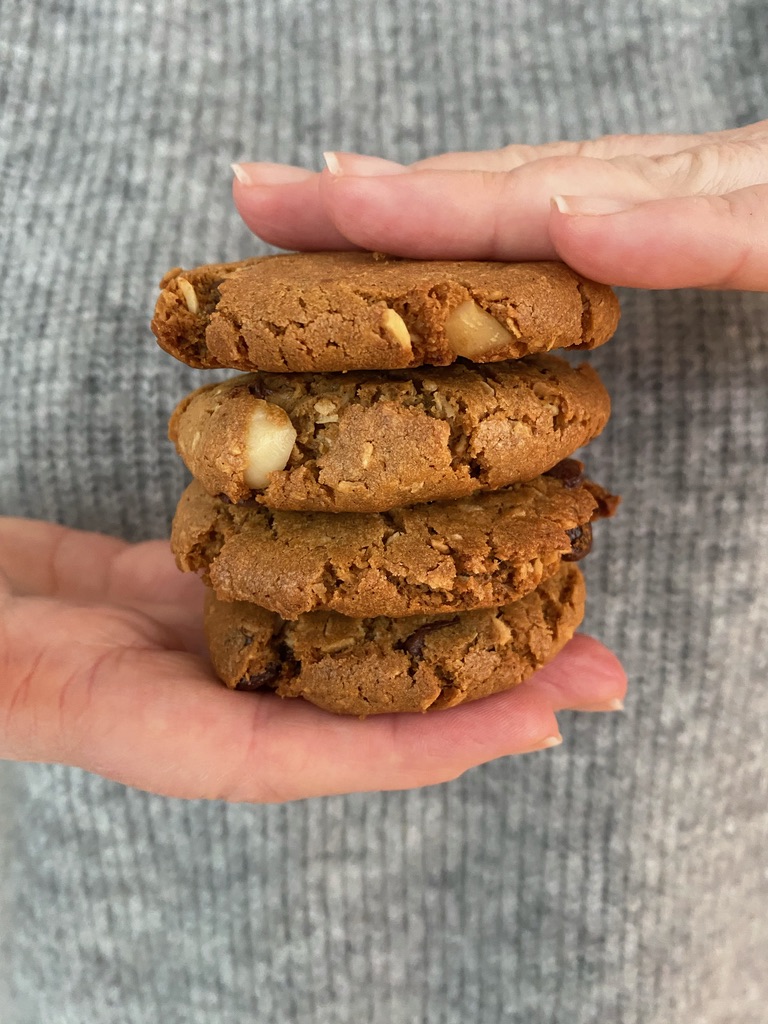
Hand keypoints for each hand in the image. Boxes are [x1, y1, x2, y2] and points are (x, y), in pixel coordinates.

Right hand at [0, 519, 623, 800]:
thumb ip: (21, 679)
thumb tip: (46, 677)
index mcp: (133, 722)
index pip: (297, 755)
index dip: (419, 746)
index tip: (535, 719)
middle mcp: (184, 694)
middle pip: (349, 705)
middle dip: (475, 693)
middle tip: (594, 666)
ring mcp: (185, 642)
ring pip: (331, 644)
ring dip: (433, 627)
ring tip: (541, 598)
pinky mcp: (173, 593)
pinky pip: (286, 589)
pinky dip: (356, 575)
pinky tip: (419, 543)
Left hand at [232, 119, 767, 288]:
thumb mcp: (745, 250)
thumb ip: (666, 255)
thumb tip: (571, 261)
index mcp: (660, 204)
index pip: (519, 207)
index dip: (411, 210)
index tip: (310, 208)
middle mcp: (683, 185)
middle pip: (515, 192)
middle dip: (383, 200)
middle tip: (261, 195)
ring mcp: (745, 194)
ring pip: (589, 197)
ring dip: (462, 202)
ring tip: (343, 198)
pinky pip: (735, 238)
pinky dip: (652, 233)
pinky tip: (567, 227)